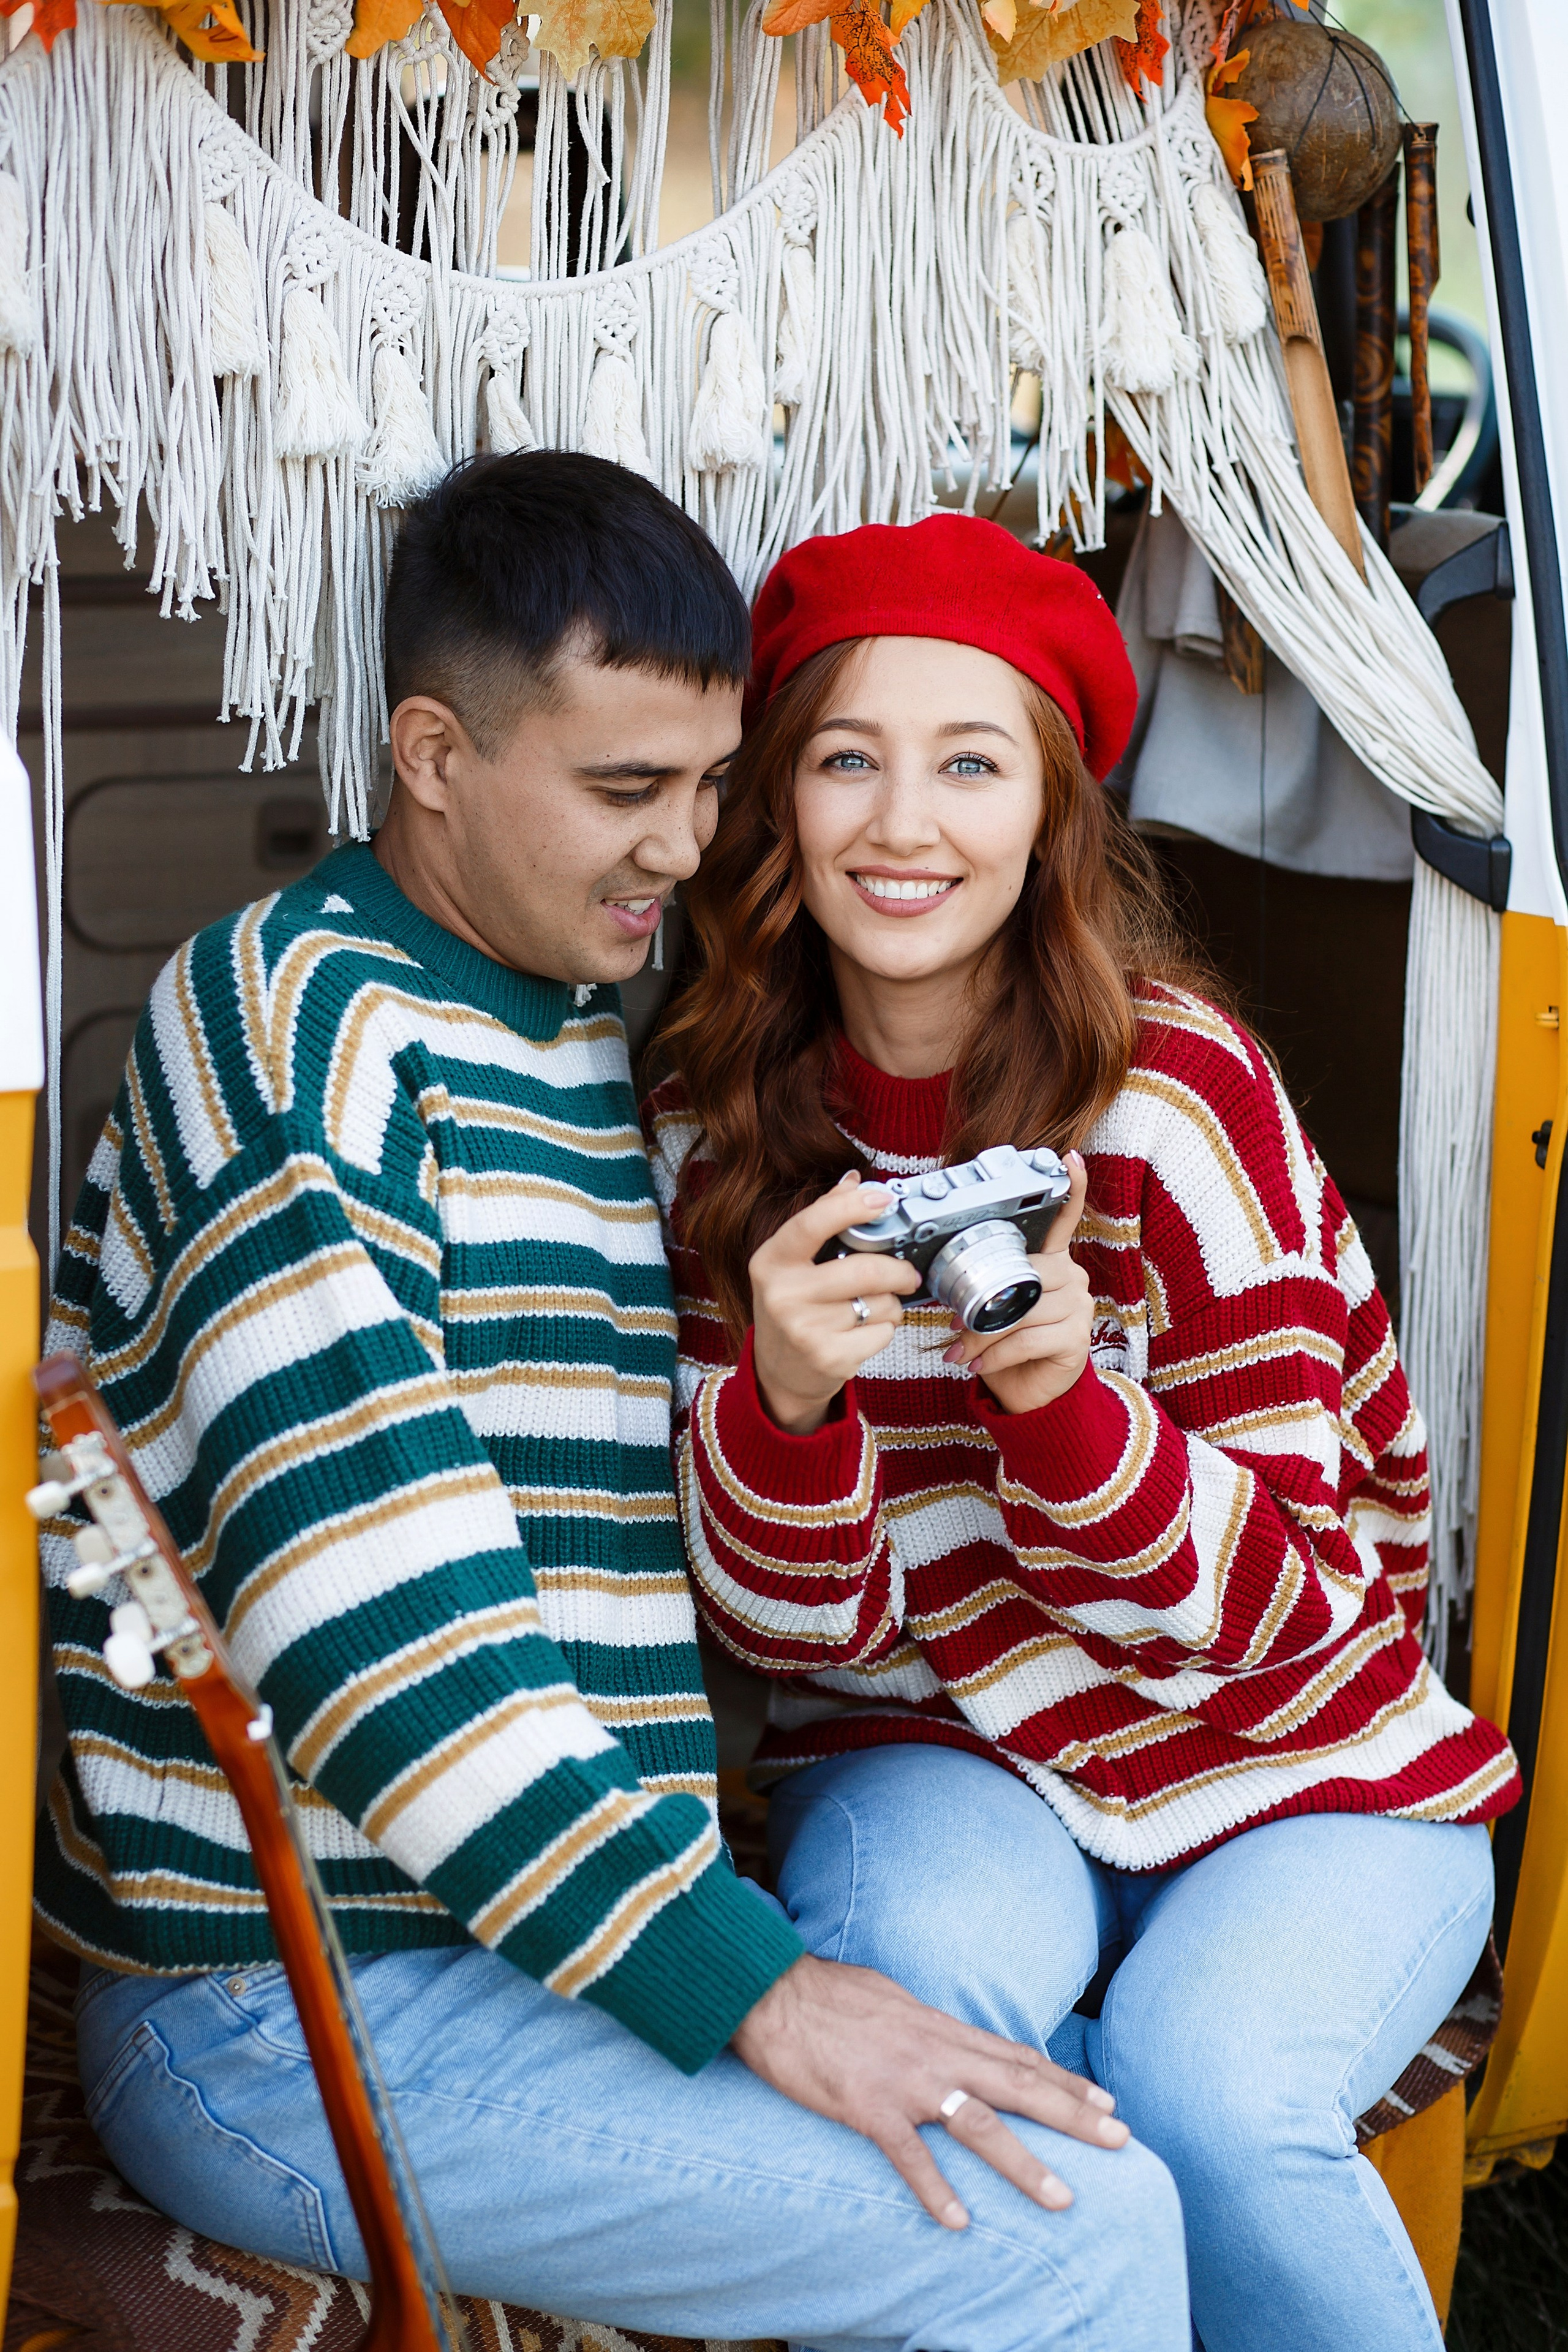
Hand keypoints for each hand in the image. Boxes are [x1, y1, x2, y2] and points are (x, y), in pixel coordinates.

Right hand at [731, 1951, 1128, 2227]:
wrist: (772, 1990)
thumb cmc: (829, 1993)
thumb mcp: (894, 2001)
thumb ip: (928, 2027)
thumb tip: (950, 2039)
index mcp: (941, 2028)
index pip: (1018, 2057)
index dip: (1066, 2081)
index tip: (1107, 2104)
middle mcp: (935, 2053)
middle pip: (1019, 2086)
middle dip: (1074, 2116)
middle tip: (1121, 2141)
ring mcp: (904, 2081)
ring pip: (977, 2125)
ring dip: (1024, 2164)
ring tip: (1063, 2198)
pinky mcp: (866, 2106)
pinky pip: (908, 2154)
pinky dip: (935, 2189)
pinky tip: (958, 2222)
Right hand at [750, 1175, 921, 1433]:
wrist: (780, 1374)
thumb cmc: (792, 1309)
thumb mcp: (792, 1264)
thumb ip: (821, 1220)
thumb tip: (852, 1180)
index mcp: (770, 1261)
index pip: (813, 1223)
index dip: (853, 1207)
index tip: (884, 1199)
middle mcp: (783, 1295)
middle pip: (865, 1270)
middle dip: (898, 1271)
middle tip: (907, 1274)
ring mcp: (804, 1330)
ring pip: (880, 1304)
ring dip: (890, 1305)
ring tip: (871, 1309)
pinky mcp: (829, 1358)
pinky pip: (883, 1332)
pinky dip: (885, 1330)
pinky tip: (864, 1333)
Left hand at [943, 1153, 1092, 1415]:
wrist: (1027, 1392)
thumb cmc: (1006, 1345)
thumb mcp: (992, 1309)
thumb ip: (982, 1287)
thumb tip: (948, 1285)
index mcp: (1052, 1261)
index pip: (1065, 1220)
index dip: (1072, 1188)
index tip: (1071, 1158)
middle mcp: (1072, 1278)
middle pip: (1026, 1276)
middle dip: (983, 1304)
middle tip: (955, 1325)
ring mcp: (1079, 1308)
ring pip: (1021, 1312)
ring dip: (982, 1335)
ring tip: (961, 1350)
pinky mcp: (1077, 1339)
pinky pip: (1027, 1340)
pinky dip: (995, 1355)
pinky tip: (978, 1365)